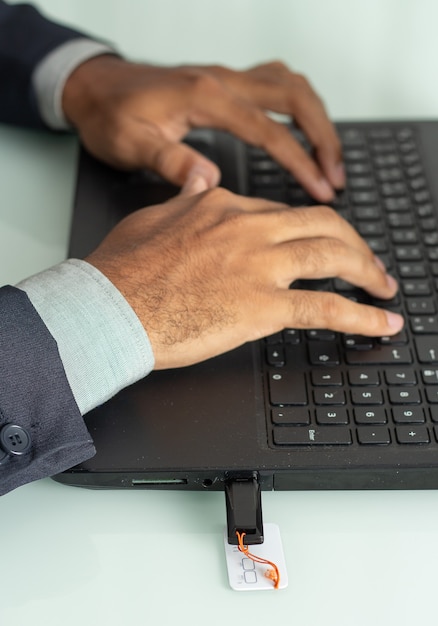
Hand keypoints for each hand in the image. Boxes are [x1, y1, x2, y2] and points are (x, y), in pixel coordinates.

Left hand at [62, 56, 344, 201]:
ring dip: (318, 118)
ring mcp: (226, 78)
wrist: (95, 87)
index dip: (299, 161)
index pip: (268, 130)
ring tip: (331, 158)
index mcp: (204, 98)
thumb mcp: (130, 143)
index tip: (321, 189)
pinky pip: (276, 83)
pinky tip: (304, 127)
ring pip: (290, 85)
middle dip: (323, 138)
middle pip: (293, 98)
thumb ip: (169, 160)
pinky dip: (299, 105)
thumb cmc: (111, 115)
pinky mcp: (225, 83)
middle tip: (337, 177)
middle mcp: (222, 81)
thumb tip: (209, 181)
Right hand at [85, 180, 402, 369]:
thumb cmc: (122, 269)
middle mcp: (250, 228)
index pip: (282, 213)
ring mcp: (259, 265)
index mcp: (224, 206)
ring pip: (335, 256)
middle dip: (354, 244)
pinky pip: (327, 308)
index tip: (315, 245)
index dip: (307, 231)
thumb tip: (200, 178)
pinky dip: (362, 316)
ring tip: (384, 286)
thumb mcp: (154, 215)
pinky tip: (381, 322)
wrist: (108, 307)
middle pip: (324, 224)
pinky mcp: (262, 305)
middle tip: (367, 262)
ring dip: (368, 271)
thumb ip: (186, 196)